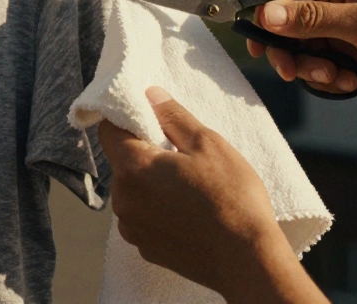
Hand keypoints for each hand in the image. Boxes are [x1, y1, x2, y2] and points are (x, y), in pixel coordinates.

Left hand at [98, 87, 328, 303]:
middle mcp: (122, 198)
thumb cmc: (232, 199)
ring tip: (188, 188)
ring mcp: (130, 226)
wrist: (248, 261)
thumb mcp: (208, 145)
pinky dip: (156, 210)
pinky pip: (141, 217)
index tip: (147, 119)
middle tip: (180, 156)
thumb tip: (150, 94)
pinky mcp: (143, 247)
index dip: (124, 119)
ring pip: (132, 190)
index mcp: (133, 167)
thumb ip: (173, 116)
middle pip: (122, 162)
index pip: (108, 130)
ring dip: (150, 184)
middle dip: (144, 153)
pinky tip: (186, 213)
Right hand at [245, 0, 356, 99]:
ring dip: (309, 67)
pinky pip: (315, 66)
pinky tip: (350, 81)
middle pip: (283, 21)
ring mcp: (338, 28)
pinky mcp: (344, 53)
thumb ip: (312, 18)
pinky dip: (326, 78)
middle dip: (286, 48)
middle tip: (289, 70)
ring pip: (297, 48)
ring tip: (336, 76)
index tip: (259, 38)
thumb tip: (264, 14)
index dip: (266, 11)